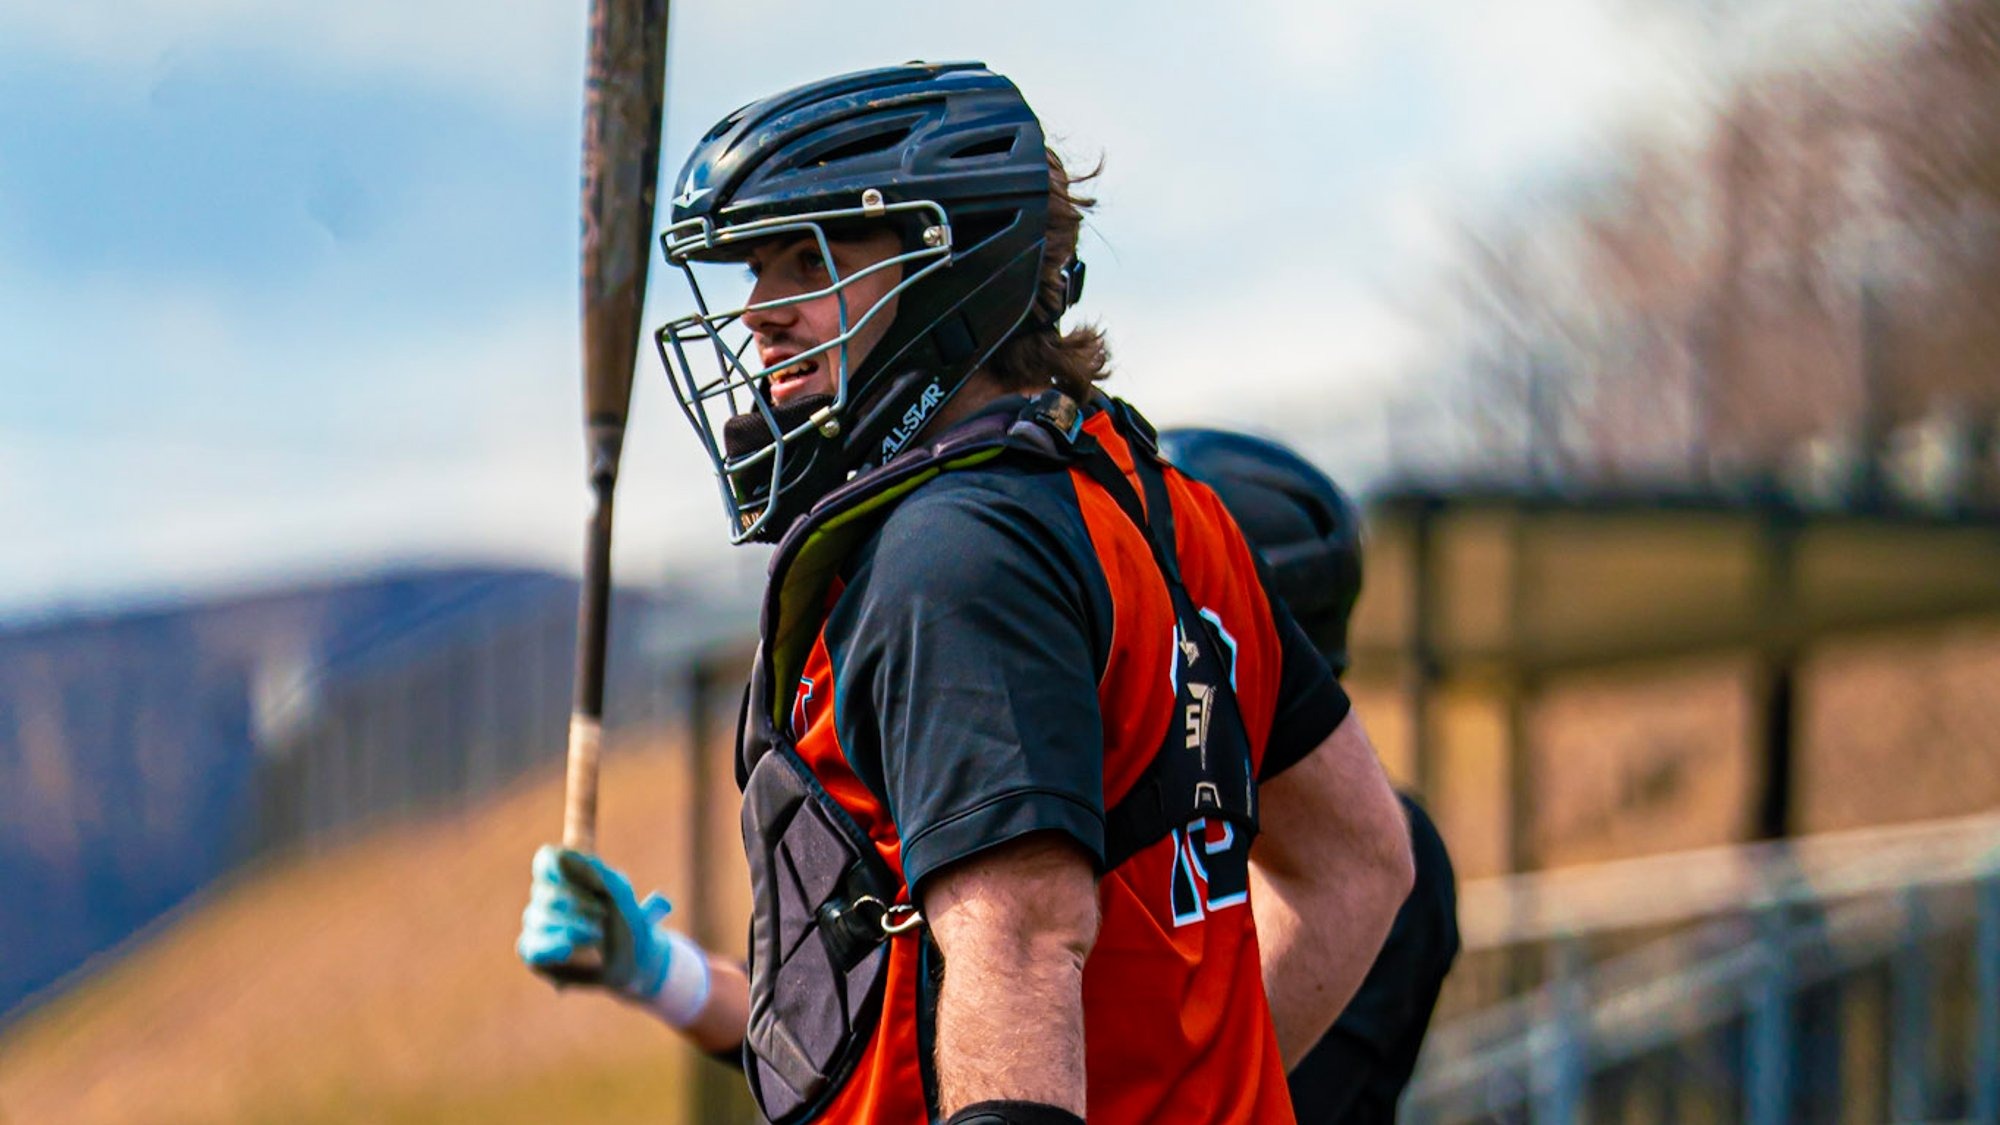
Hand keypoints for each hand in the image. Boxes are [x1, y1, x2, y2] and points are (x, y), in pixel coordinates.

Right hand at [517, 844, 674, 1000]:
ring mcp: (536, 923)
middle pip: (544, 889)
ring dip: (573, 925)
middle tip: (604, 913)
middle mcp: (546, 896)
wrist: (632, 964)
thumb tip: (560, 856)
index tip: (580, 869)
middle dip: (577, 901)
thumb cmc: (625, 922)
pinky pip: (533, 944)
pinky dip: (555, 946)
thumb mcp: (617, 890)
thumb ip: (592, 868)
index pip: (547, 858)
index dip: (558, 861)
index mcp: (568, 874)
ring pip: (539, 917)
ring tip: (597, 935)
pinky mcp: (531, 949)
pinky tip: (570, 949)